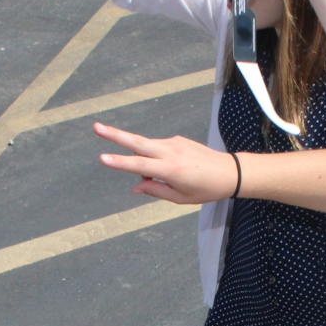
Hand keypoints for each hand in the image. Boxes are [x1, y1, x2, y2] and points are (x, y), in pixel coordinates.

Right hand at [96, 122, 237, 203]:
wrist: (230, 172)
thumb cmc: (205, 189)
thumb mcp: (180, 198)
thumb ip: (155, 190)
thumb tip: (135, 186)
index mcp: (171, 170)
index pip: (139, 166)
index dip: (120, 162)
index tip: (103, 158)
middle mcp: (170, 152)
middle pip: (137, 142)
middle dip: (115, 135)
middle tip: (96, 127)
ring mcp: (174, 143)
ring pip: (147, 148)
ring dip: (142, 160)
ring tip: (164, 179)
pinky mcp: (177, 140)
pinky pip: (158, 149)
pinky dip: (155, 159)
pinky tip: (175, 172)